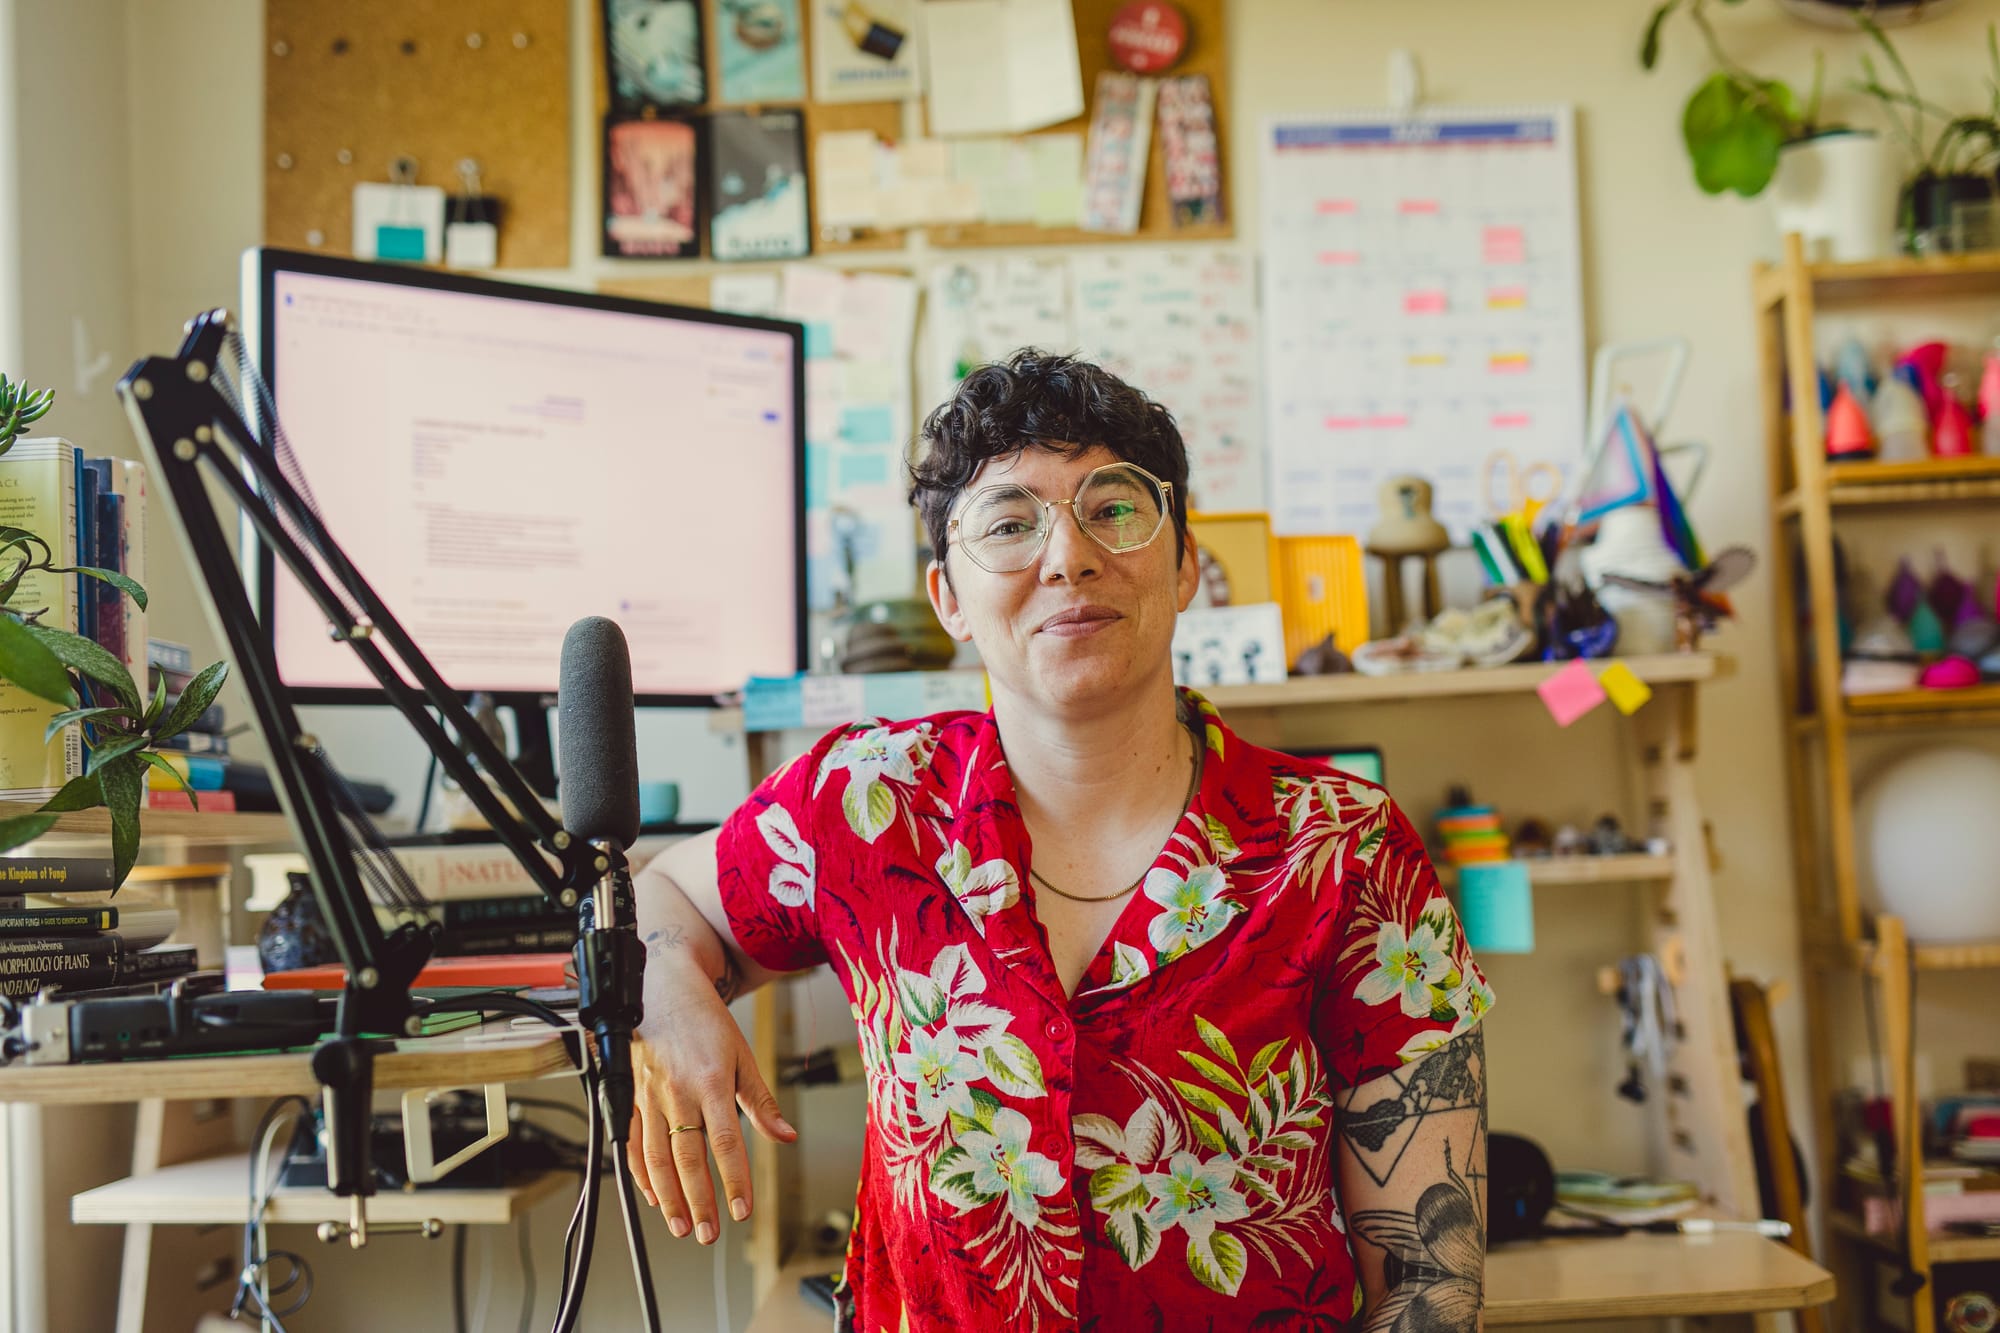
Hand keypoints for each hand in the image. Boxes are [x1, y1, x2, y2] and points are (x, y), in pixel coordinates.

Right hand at [628, 980, 795, 1244]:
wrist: (663, 988)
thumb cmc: (707, 1022)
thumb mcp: (743, 1056)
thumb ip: (762, 1102)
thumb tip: (786, 1136)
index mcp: (712, 1081)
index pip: (725, 1142)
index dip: (734, 1180)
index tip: (743, 1211)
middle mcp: (677, 1092)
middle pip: (687, 1158)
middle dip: (698, 1202)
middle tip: (708, 1234)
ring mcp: (650, 1096)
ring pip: (656, 1156)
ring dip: (668, 1197)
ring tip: (680, 1226)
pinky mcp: (631, 1096)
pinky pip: (632, 1143)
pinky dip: (640, 1174)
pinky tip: (653, 1196)